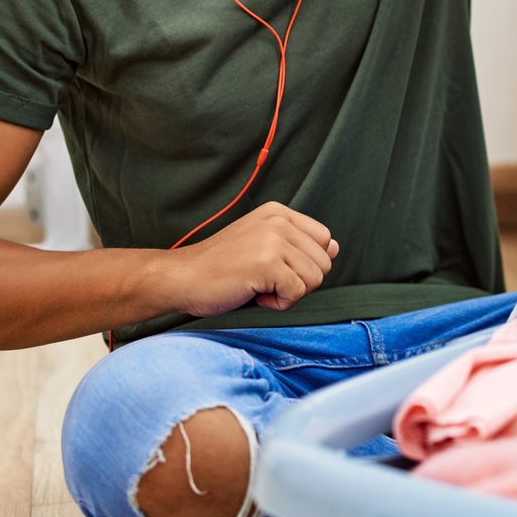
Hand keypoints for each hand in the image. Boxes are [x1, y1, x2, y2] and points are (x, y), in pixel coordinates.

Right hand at [146, 202, 339, 317]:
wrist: (181, 278)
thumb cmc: (220, 268)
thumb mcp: (262, 246)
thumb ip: (298, 246)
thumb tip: (334, 247)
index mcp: (279, 213)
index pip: (324, 240)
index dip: (305, 264)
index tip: (275, 269)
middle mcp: (279, 221)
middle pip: (323, 263)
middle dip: (299, 282)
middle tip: (264, 281)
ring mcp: (273, 240)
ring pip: (314, 280)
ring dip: (288, 293)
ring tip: (257, 286)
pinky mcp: (267, 263)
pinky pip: (297, 293)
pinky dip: (278, 303)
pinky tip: (254, 293)